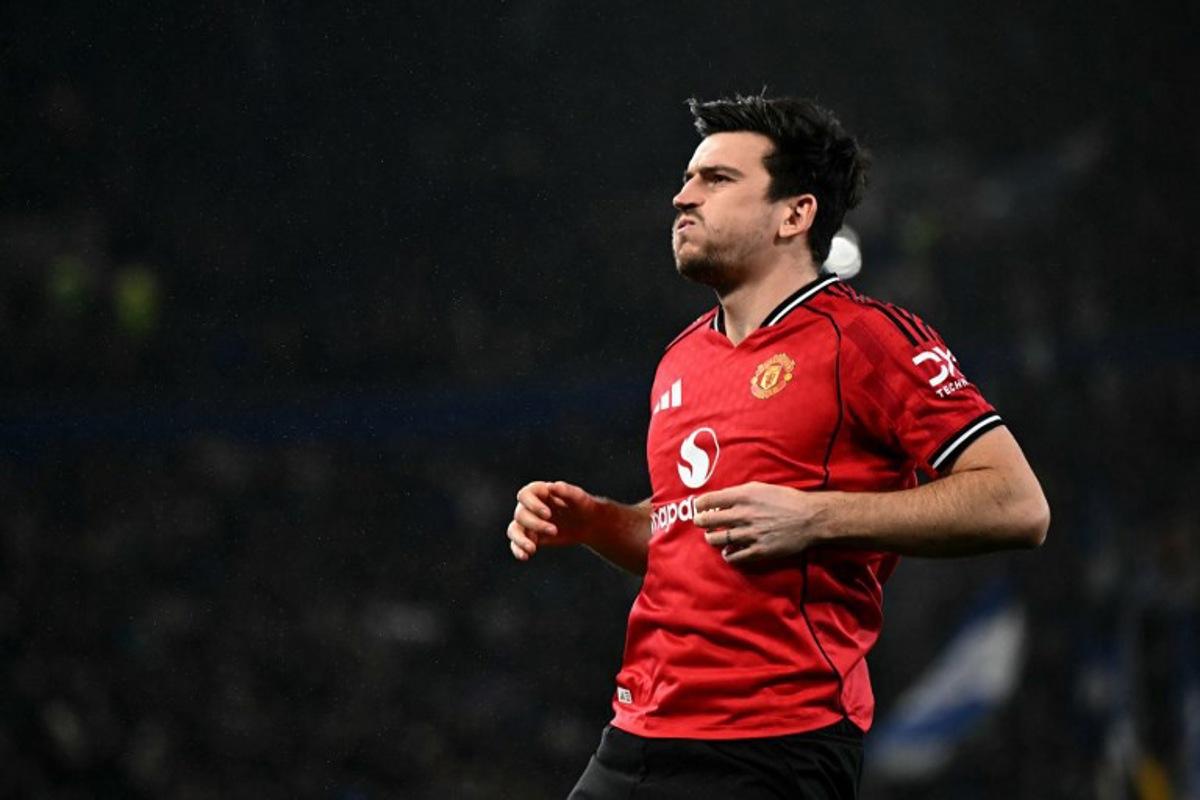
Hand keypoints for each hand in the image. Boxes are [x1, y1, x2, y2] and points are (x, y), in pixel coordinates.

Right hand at [507, 480, 600, 561]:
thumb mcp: (579, 498)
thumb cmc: (582, 506)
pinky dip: (518, 550)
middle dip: (536, 524)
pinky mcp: (529, 537)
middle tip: (555, 530)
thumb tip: (553, 486)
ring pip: (514, 530)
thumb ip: (567, 491)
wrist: (587, 524)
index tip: (548, 514)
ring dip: (521, 539)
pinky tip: (525, 556)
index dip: (532, 505)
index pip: (525, 495)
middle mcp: (529, 506)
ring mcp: (527, 522)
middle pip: (520, 514)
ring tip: (532, 549)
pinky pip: (516, 543)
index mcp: (539, 492)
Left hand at [693, 481, 830, 565]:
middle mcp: (744, 515)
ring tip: (713, 537)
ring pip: (716, 540)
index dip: (699, 505)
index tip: (698, 508)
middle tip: (701, 522)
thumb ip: (738, 494)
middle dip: (700, 521)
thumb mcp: (760, 488)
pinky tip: (728, 551)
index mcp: (744, 496)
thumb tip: (719, 501)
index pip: (708, 500)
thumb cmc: (786, 500)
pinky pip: (733, 557)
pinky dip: (727, 555)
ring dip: (711, 538)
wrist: (810, 518)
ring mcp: (750, 534)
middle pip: (707, 521)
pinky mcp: (758, 551)